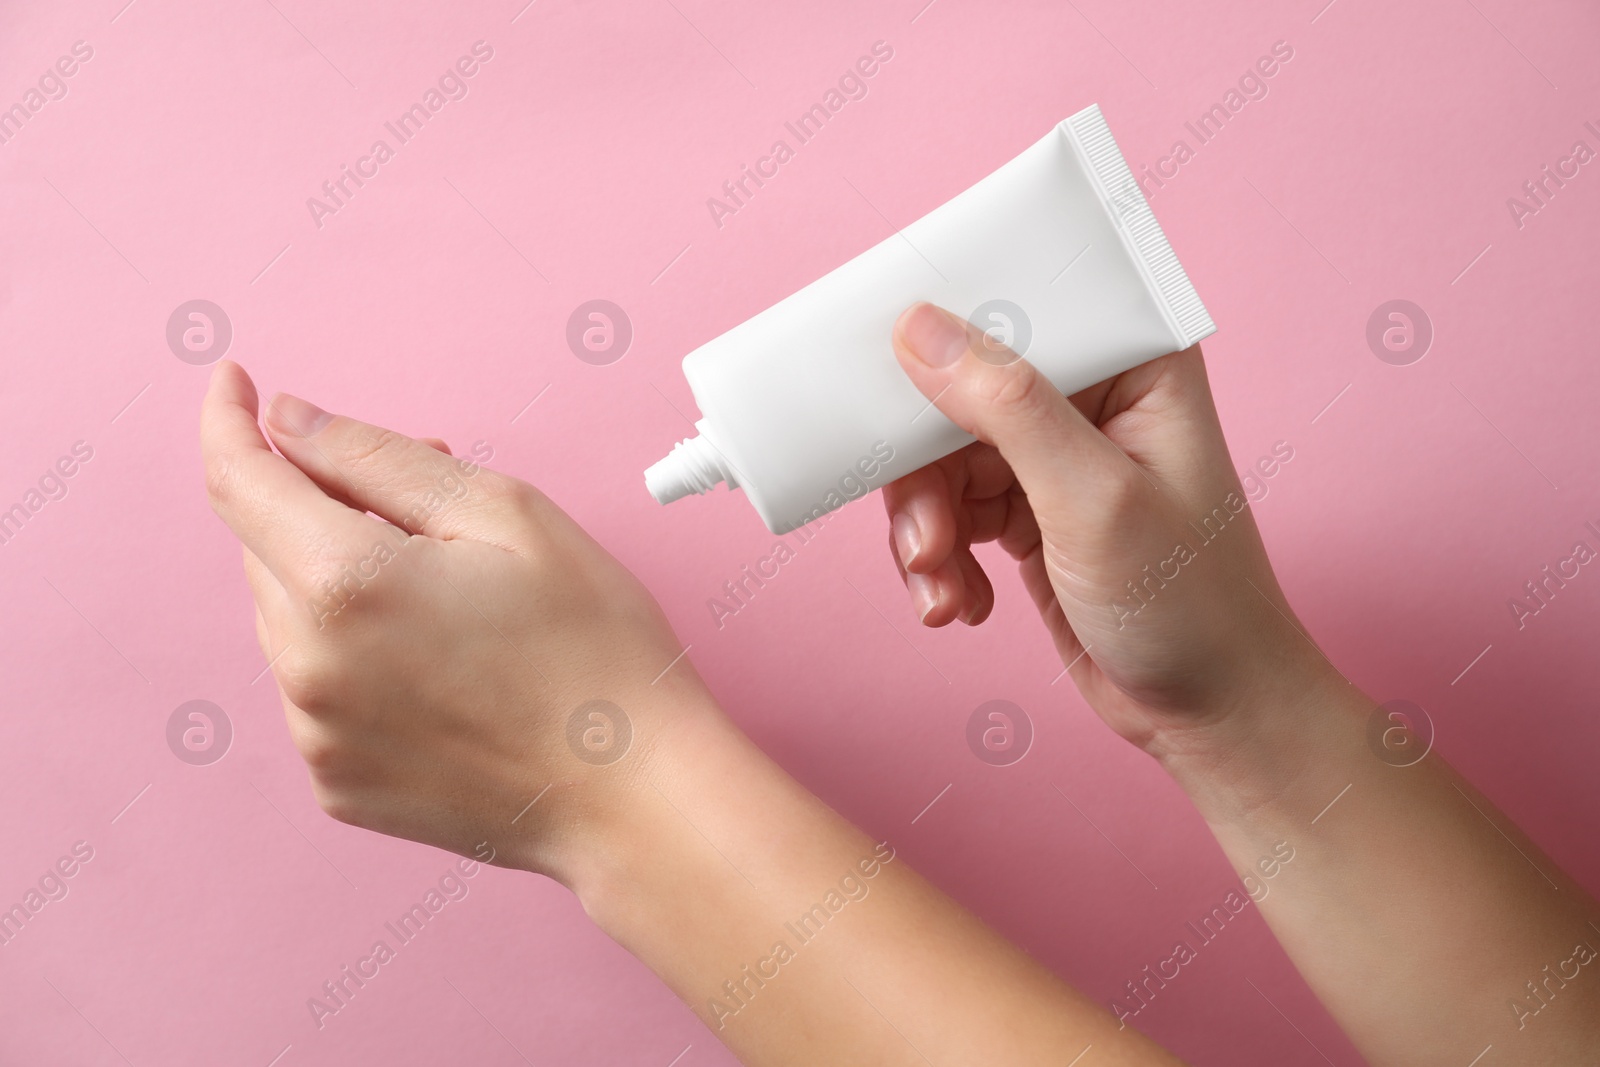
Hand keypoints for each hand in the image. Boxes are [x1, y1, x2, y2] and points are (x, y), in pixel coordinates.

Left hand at [199, 361, 708, 879]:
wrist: (637, 797)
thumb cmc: (596, 652)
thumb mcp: (508, 515)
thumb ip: (380, 457)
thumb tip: (288, 422)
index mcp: (346, 586)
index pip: (240, 479)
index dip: (231, 420)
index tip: (235, 384)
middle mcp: (307, 667)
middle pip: (267, 546)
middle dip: (326, 503)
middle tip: (432, 505)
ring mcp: (316, 735)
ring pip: (288, 617)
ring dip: (340, 581)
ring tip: (453, 590)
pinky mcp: (336, 782)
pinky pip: (315, 688)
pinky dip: (354, 654)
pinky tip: (442, 660)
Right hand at [882, 303, 1338, 756]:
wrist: (1211, 713)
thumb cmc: (1191, 604)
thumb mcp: (1093, 500)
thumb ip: (1006, 408)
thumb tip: (919, 328)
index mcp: (1134, 362)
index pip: (1018, 307)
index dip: (943, 333)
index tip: (887, 383)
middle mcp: (1093, 397)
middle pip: (958, 391)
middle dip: (925, 472)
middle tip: (924, 537)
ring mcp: (1057, 457)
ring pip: (942, 459)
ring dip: (925, 528)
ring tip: (939, 585)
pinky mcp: (1029, 512)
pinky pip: (950, 511)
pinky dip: (939, 560)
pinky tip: (959, 604)